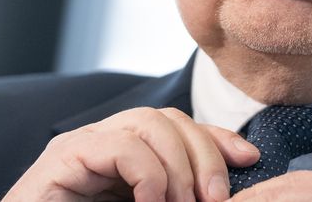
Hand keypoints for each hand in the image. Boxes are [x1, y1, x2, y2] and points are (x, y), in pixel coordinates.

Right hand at [2, 107, 259, 201]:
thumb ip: (168, 198)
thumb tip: (218, 196)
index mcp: (122, 157)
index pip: (178, 127)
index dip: (217, 139)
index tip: (250, 160)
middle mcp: (101, 142)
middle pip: (168, 118)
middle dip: (204, 153)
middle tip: (215, 200)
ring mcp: (79, 147)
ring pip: (147, 122)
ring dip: (179, 165)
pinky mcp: (61, 160)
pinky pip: (119, 146)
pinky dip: (148, 175)